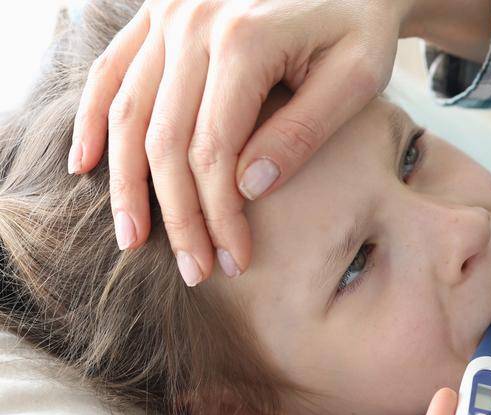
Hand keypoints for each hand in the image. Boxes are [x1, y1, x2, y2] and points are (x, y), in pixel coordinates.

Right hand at [69, 0, 412, 283]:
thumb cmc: (360, 27)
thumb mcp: (357, 77)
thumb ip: (304, 130)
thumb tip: (248, 189)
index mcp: (245, 38)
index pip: (213, 148)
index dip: (218, 213)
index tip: (235, 259)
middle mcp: (193, 21)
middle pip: (164, 138)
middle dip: (177, 213)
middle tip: (194, 270)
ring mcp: (168, 14)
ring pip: (127, 110)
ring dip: (126, 182)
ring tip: (134, 239)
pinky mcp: (158, 14)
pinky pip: (112, 70)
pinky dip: (94, 119)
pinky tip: (88, 165)